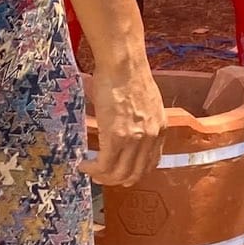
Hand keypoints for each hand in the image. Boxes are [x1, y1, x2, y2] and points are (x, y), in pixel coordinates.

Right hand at [81, 46, 164, 188]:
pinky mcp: (116, 138)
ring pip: (118, 174)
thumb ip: (140, 116)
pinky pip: (104, 165)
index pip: (151, 162)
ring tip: (91, 172)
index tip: (123, 173)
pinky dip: (93, 169)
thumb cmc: (129, 74)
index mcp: (159, 128)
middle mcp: (150, 138)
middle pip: (135, 173)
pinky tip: (84, 165)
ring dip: (103, 177)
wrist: (123, 64)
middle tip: (103, 178)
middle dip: (117, 180)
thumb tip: (124, 121)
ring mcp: (134, 140)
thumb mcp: (145, 100)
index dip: (136, 172)